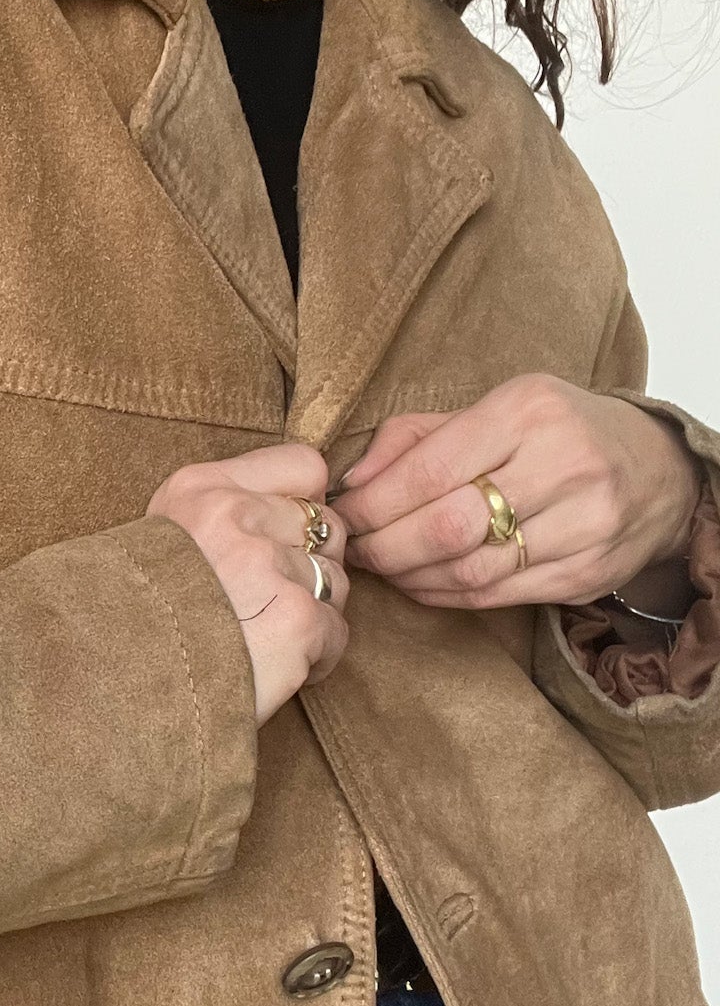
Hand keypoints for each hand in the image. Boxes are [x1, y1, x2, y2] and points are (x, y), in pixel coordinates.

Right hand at [147, 442, 349, 725]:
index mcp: (200, 489)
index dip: (302, 508)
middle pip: (327, 526)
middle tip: (267, 604)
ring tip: (265, 640)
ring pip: (336, 581)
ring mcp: (268, 566)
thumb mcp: (160, 541)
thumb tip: (297, 514)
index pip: (305, 465)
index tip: (281, 540)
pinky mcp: (296, 619)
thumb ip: (219, 514)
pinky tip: (275, 668)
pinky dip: (316, 657)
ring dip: (313, 614)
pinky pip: (337, 631)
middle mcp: (235, 516)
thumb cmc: (134, 624)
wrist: (110, 688)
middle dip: (310, 566)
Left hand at [328, 374, 702, 611]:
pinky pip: (496, 595)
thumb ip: (416, 436)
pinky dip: (445, 595)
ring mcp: (583, 524)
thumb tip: (352, 479)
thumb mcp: (495, 409)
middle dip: (385, 546)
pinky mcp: (588, 572)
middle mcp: (563, 465)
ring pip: (470, 569)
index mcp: (528, 412)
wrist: (659, 469)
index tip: (346, 515)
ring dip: (410, 576)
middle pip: (447, 526)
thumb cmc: (556, 433)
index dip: (375, 503)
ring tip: (383, 567)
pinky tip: (421, 583)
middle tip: (356, 550)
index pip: (431, 468)